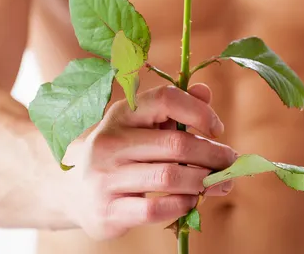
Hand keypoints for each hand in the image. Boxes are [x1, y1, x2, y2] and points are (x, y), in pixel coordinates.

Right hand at [66, 84, 235, 239]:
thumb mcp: (140, 124)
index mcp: (122, 113)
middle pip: (175, 143)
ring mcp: (105, 177)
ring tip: (221, 183)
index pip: (165, 99)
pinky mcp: (107, 211)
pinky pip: (155, 209)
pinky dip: (181, 204)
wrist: (72, 191)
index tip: (217, 128)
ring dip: (204, 181)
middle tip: (231, 161)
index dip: (198, 111)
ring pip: (169, 176)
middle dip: (212, 154)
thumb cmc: (120, 151)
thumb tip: (205, 91)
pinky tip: (192, 200)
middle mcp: (110, 141)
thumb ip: (173, 107)